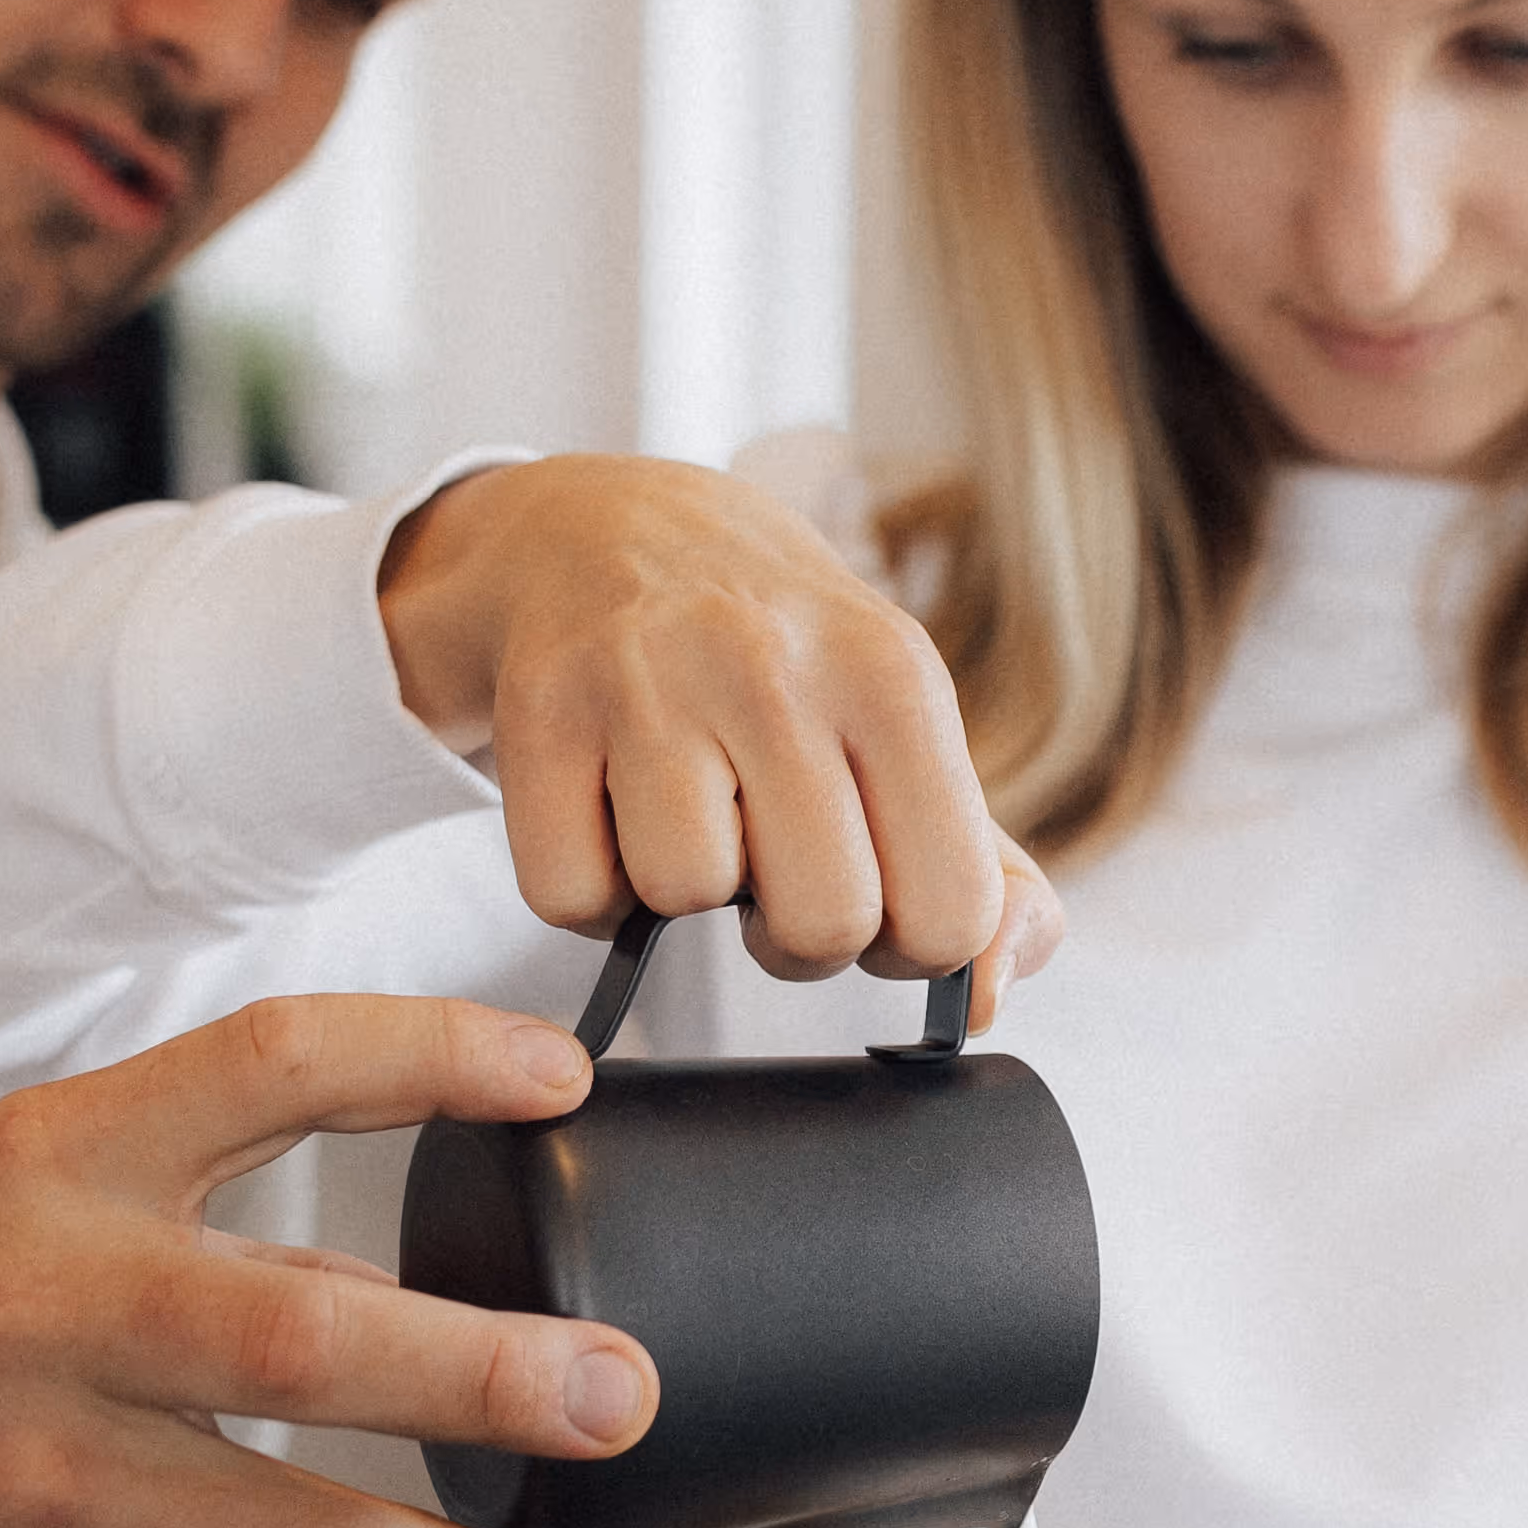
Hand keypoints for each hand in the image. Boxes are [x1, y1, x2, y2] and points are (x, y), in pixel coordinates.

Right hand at [0, 994, 652, 1527]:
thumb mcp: (39, 1189)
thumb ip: (229, 1194)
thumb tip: (473, 1240)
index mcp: (59, 1164)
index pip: (269, 1061)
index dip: (426, 1053)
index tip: (559, 1075)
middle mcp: (50, 1313)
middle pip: (306, 1341)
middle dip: (489, 1378)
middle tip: (620, 1395)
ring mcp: (48, 1485)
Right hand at [375, 455, 1062, 1025]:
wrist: (618, 529)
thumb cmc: (781, 667)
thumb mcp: (905, 736)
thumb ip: (982, 880)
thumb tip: (982, 998)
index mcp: (893, 676)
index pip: (949, 915)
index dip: (906, 944)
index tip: (871, 891)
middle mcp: (775, 660)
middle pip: (823, 925)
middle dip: (794, 934)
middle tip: (769, 864)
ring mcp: (650, 675)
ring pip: (684, 899)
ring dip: (679, 894)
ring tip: (686, 810)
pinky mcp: (544, 702)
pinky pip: (570, 895)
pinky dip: (587, 889)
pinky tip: (608, 812)